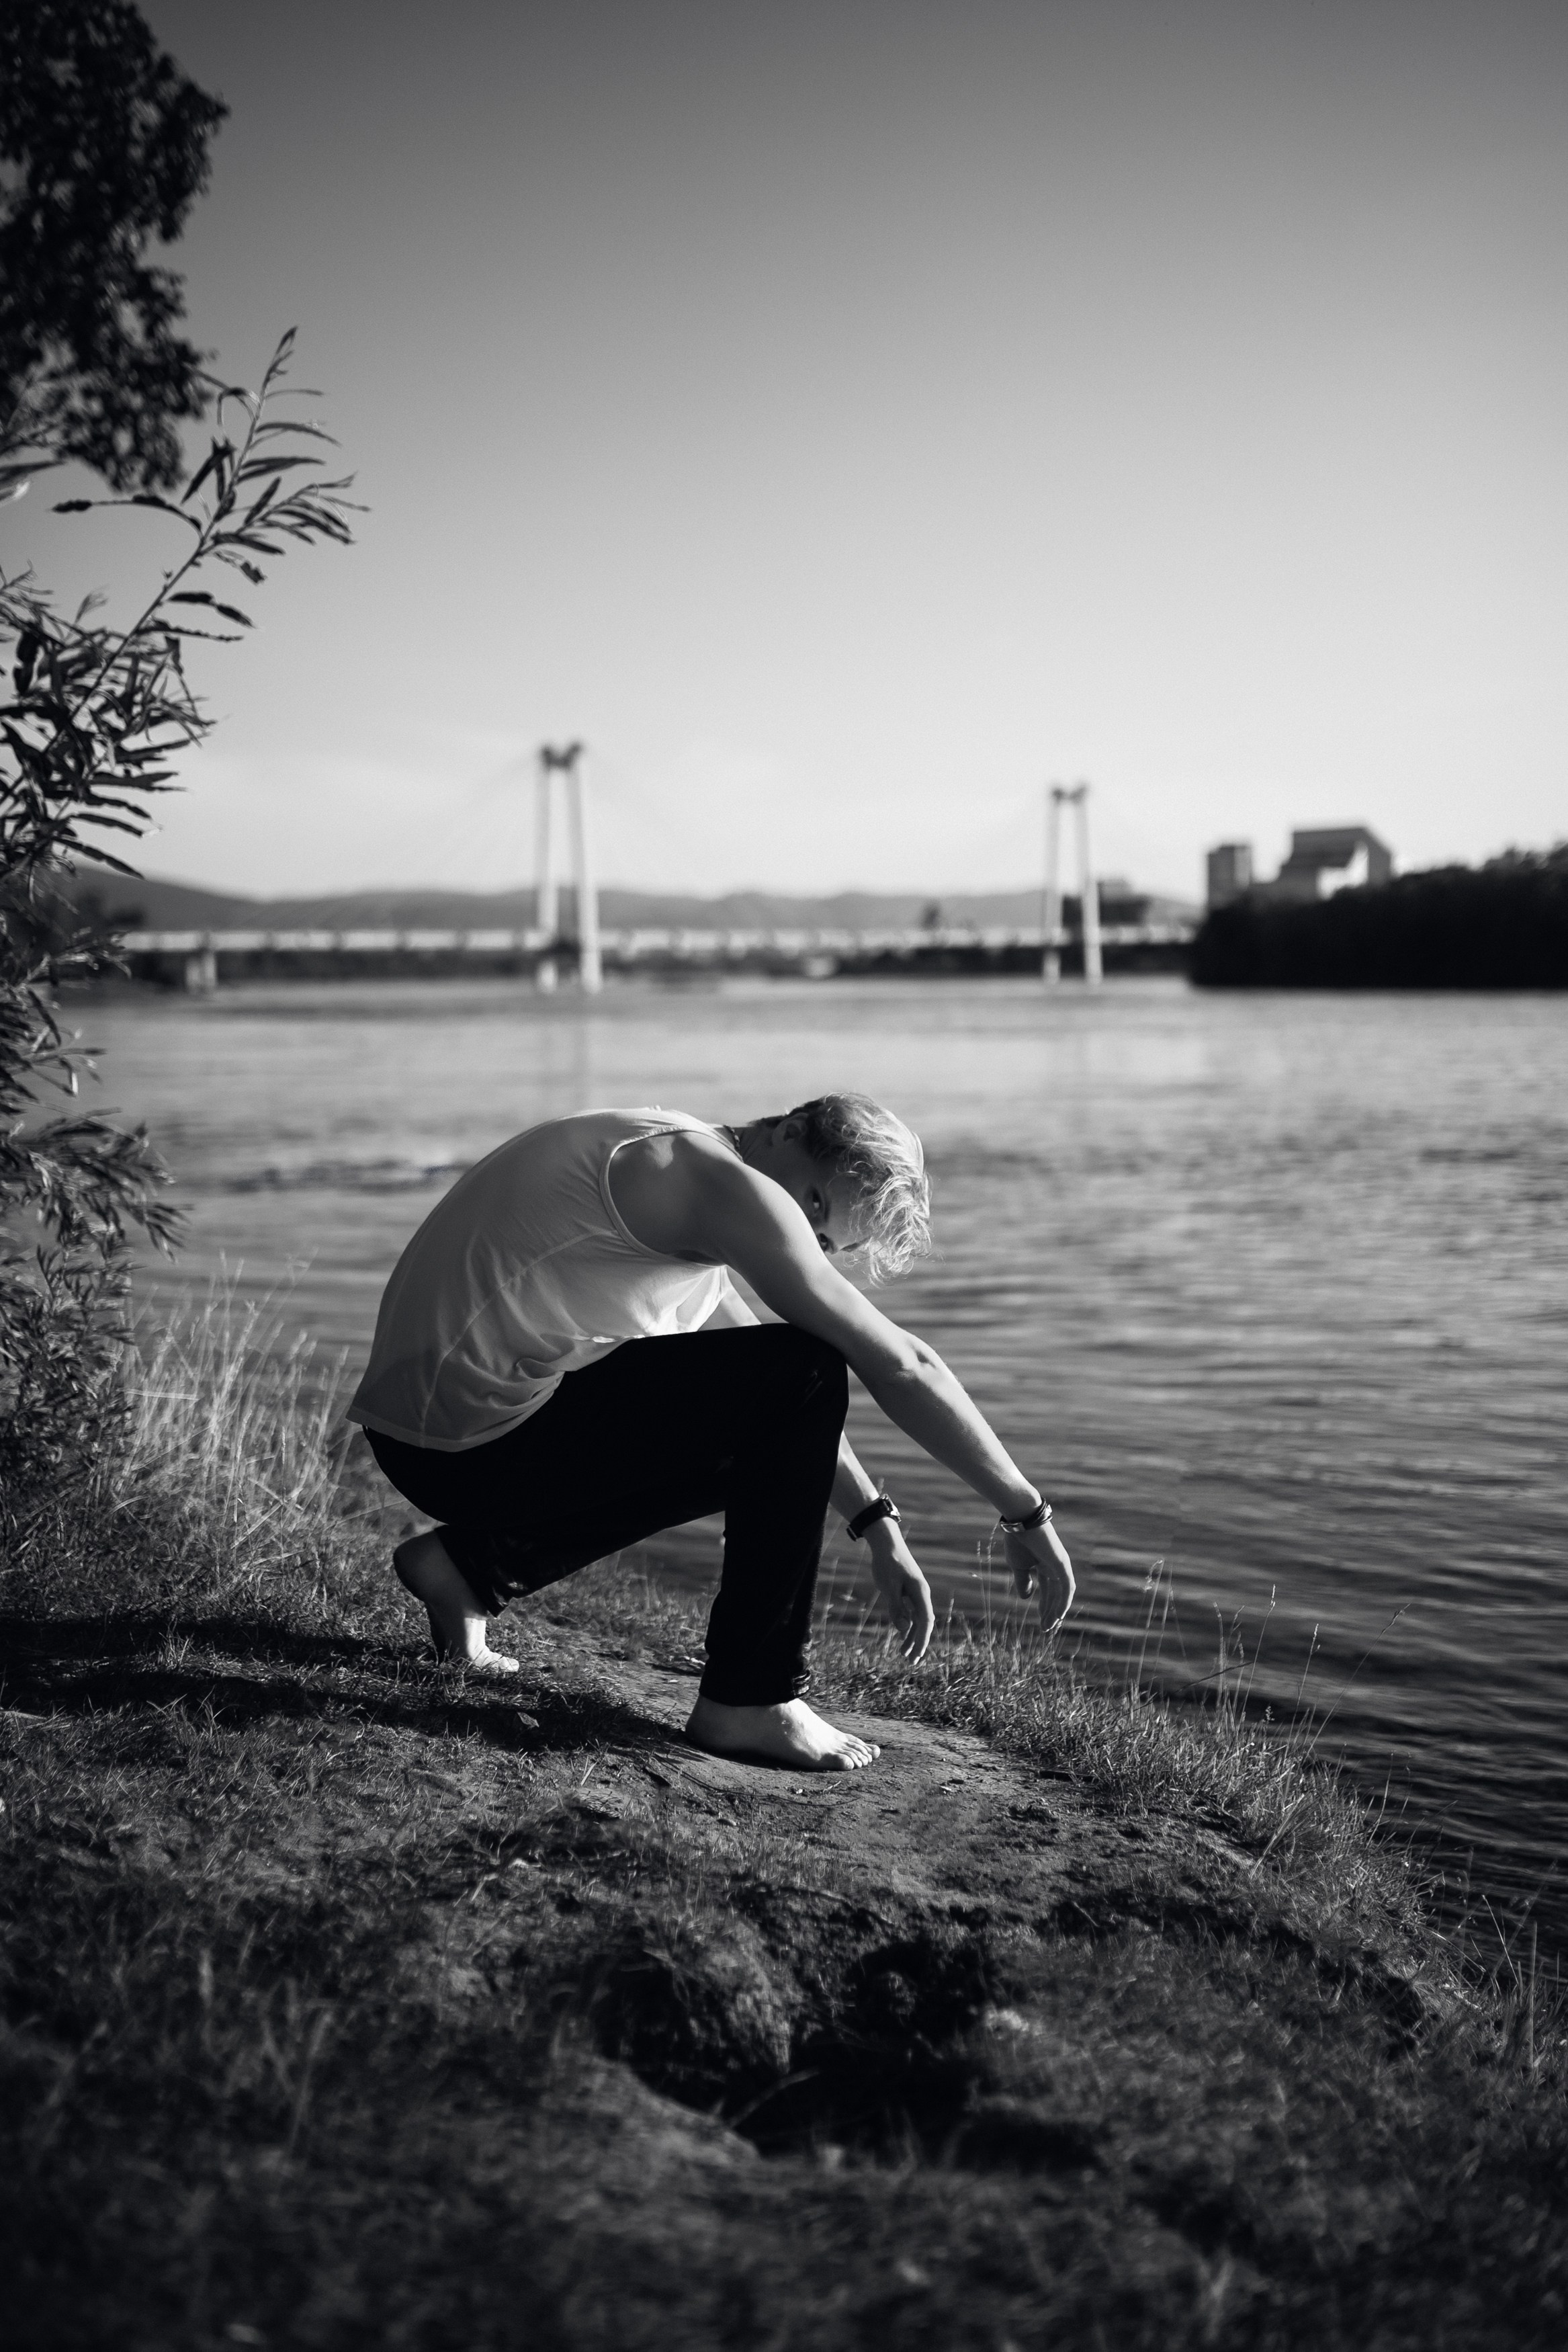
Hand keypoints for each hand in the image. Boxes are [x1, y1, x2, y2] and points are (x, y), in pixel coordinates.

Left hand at [867, 1527, 935, 1662]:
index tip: (917, 1655)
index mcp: (920, 1592)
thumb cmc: (888, 1563)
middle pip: (923, 1624)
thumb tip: (904, 1629)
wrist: (886, 1543)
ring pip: (917, 1620)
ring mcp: (915, 1594)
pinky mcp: (908, 1592)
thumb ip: (896, 1608)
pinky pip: (911, 1613)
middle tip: (911, 1662)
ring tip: (903, 1654)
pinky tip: (902, 1635)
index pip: (925, 1621)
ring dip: (911, 1637)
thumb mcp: (889, 1586)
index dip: (922, 1640)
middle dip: (918, 1643)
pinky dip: (907, 1625)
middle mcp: (921, 1594)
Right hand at [1004, 1517, 1074, 1631]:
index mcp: (1044, 1566)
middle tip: (1046, 1629)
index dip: (1045, 1607)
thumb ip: (1023, 1581)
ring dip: (1057, 1610)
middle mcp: (1055, 1567)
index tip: (1041, 1623)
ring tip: (1050, 1625)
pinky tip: (1058, 1615)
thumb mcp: (1018, 1566)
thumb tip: (1027, 1597)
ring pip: (1062, 1594)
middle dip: (1051, 1612)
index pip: (1048, 1591)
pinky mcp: (1062, 1564)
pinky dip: (1063, 1602)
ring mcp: (1060, 1565)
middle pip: (1056, 1595)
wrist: (1020, 1522)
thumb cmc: (1018, 1540)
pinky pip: (1066, 1587)